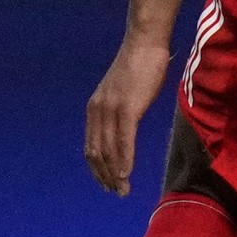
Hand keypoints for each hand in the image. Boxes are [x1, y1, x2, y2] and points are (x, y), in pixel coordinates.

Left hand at [85, 38, 170, 195]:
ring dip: (115, 173)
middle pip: (97, 153)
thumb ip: (120, 111)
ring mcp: (111, 109)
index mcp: (95, 108)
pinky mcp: (127, 108)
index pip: (91, 146)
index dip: (97, 169)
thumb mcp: (123, 92)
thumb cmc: (140, 65)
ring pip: (110, 150)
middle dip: (105, 176)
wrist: (144, 43)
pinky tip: (127, 173)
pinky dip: (124, 159)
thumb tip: (126, 127)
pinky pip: (124, 140)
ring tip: (123, 189)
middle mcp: (98, 111)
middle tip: (116, 192)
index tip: (107, 183)